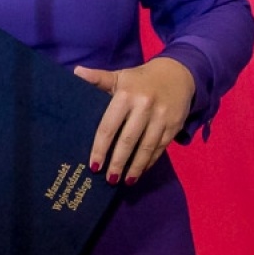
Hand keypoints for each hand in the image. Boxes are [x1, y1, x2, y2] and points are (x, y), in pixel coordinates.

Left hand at [74, 56, 195, 184]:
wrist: (177, 75)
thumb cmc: (139, 80)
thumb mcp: (119, 76)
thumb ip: (98, 78)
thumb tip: (76, 73)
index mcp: (126, 95)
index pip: (109, 126)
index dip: (100, 147)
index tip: (94, 165)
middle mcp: (144, 107)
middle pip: (128, 140)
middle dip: (118, 162)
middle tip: (109, 179)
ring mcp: (161, 118)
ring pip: (146, 147)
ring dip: (135, 167)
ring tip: (125, 181)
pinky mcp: (174, 126)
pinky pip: (160, 147)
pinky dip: (150, 161)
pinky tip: (140, 170)